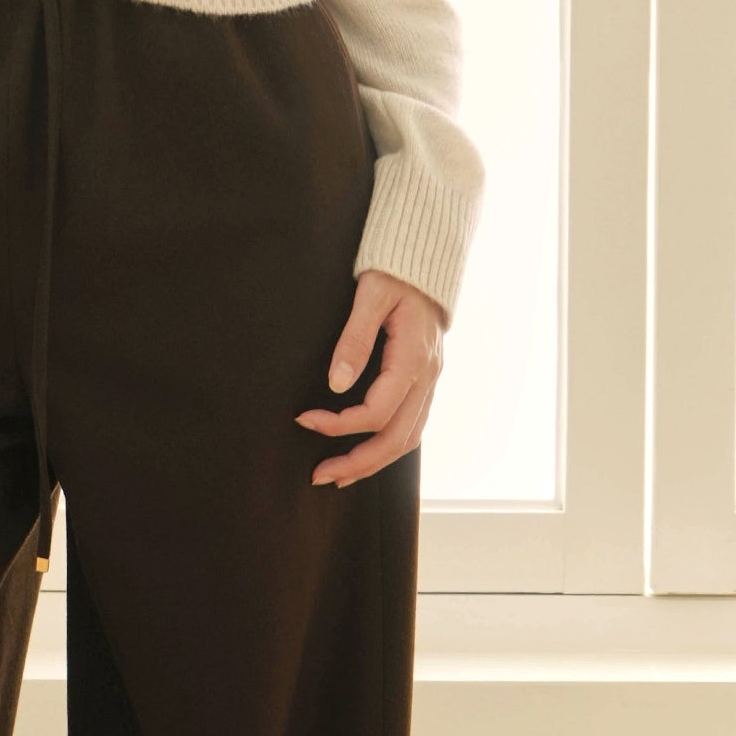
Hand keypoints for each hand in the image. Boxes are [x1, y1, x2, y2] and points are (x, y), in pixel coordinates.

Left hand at [294, 268, 446, 485]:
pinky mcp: (427, 381)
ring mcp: (431, 382)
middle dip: (356, 462)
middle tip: (318, 475)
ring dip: (374, 462)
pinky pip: (413, 426)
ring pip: (408, 439)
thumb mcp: (371, 295)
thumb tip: (337, 384)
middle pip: (396, 439)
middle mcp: (428, 377)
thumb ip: (354, 338)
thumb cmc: (395, 273)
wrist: (426, 261)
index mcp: (414, 359)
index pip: (377, 411)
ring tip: (339, 475)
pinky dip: (389, 447)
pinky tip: (367, 453)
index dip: (339, 424)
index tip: (304, 420)